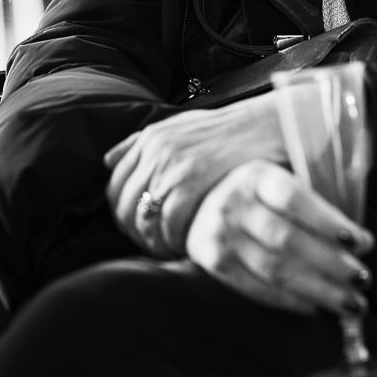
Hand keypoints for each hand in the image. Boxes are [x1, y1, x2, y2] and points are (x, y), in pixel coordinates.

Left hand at [104, 94, 287, 257]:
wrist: (268, 127)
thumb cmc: (229, 132)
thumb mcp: (182, 126)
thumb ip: (142, 142)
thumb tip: (107, 161)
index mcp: (150, 138)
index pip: (114, 186)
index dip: (122, 215)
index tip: (140, 230)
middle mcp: (155, 151)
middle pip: (123, 207)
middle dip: (135, 234)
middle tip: (155, 247)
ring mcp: (171, 167)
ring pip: (143, 221)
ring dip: (154, 243)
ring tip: (171, 251)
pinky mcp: (191, 183)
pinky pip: (168, 226)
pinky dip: (174, 243)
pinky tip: (187, 248)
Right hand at [185, 159, 374, 313]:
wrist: (203, 206)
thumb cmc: (261, 196)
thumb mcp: (280, 179)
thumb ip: (316, 195)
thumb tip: (362, 221)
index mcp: (257, 176)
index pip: (293, 199)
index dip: (327, 222)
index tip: (359, 241)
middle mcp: (234, 204)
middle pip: (287, 239)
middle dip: (331, 263)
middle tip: (363, 279)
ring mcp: (220, 236)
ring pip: (275, 270)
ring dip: (317, 290)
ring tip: (350, 303)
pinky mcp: (214, 265)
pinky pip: (257, 289)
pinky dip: (290, 302)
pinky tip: (318, 308)